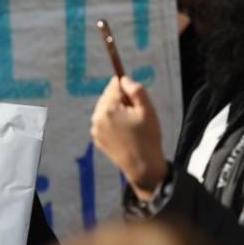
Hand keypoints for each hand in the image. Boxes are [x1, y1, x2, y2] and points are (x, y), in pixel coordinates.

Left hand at [90, 76, 167, 200]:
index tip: (134, 95)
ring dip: (116, 111)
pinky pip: (104, 122)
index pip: (113, 86)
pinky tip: (125, 132)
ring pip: (105, 109)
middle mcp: (97, 117)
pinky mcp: (97, 138)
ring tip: (132, 124)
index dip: (126, 87)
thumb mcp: (147, 110)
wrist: (142, 166)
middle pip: (107, 97)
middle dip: (121, 100)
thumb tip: (123, 78)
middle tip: (136, 113)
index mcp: (108, 109)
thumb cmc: (148, 137)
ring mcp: (95, 129)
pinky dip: (113, 122)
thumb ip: (136, 90)